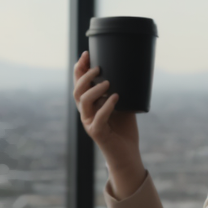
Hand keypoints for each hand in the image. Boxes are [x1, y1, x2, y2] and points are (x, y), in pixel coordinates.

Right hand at [73, 50, 145, 195]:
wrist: (127, 154)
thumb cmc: (124, 129)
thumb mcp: (124, 104)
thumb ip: (122, 90)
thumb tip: (129, 69)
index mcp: (90, 104)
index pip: (80, 83)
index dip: (80, 68)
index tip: (86, 53)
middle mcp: (86, 112)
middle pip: (77, 90)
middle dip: (85, 76)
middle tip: (99, 68)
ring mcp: (90, 123)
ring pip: (84, 102)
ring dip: (95, 89)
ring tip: (109, 83)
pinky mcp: (97, 133)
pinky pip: (99, 118)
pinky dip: (107, 106)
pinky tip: (116, 98)